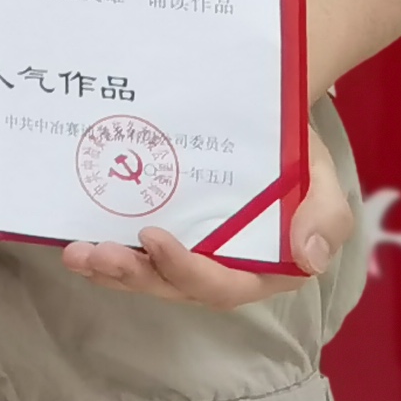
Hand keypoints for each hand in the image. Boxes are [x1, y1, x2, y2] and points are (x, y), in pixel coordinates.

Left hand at [58, 128, 352, 307]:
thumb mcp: (322, 179)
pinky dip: (107, 250)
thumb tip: (308, 257)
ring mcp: (191, 250)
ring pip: (149, 273)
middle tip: (93, 255)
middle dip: (133, 274)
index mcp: (264, 266)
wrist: (265, 115)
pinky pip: (135, 250)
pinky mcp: (166, 229)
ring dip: (111, 269)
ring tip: (76, 254)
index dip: (187, 270)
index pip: (223, 284)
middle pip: (175, 285)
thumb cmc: (297, 154)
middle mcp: (222, 267)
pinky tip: (76, 239)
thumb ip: (324, 217)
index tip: (154, 238)